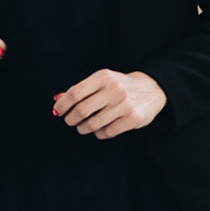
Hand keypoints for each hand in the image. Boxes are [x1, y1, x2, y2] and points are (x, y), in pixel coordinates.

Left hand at [52, 69, 166, 138]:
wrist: (152, 88)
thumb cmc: (119, 85)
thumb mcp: (101, 81)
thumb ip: (80, 90)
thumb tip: (58, 99)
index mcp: (103, 77)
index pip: (75, 93)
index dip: (62, 105)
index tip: (57, 111)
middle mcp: (114, 89)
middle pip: (82, 110)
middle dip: (71, 119)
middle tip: (70, 121)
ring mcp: (124, 105)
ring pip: (93, 124)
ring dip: (82, 128)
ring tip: (82, 126)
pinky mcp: (132, 119)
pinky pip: (106, 132)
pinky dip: (98, 133)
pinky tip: (98, 129)